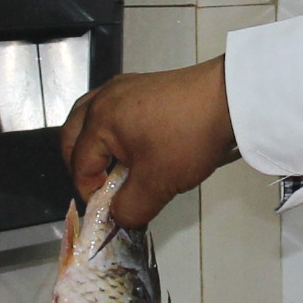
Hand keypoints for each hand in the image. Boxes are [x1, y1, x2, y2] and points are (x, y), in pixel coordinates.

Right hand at [58, 58, 238, 229]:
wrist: (230, 100)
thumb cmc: (188, 139)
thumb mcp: (157, 184)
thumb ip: (129, 208)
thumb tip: (118, 218)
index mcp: (100, 120)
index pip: (79, 165)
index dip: (91, 193)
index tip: (112, 208)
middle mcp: (103, 99)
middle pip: (72, 137)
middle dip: (81, 167)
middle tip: (103, 190)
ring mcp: (121, 88)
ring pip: (87, 119)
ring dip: (91, 146)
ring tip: (112, 168)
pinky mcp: (140, 84)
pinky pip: (108, 108)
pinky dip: (108, 130)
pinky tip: (129, 146)